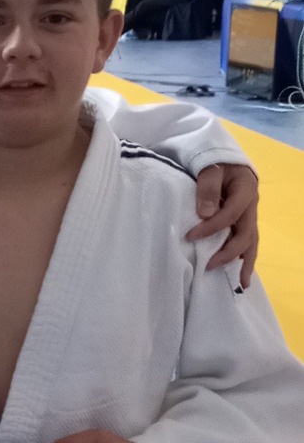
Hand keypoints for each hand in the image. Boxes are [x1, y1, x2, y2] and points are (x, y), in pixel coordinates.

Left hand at [189, 164, 256, 285]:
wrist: (221, 159)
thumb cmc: (214, 163)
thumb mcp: (209, 167)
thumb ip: (208, 187)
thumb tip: (206, 213)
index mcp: (246, 190)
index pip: (231, 214)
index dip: (213, 227)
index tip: (191, 236)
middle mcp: (251, 205)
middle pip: (247, 234)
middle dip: (230, 252)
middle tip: (210, 265)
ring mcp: (248, 215)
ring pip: (250, 241)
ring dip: (245, 262)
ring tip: (241, 283)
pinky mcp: (241, 221)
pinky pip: (245, 241)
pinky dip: (243, 257)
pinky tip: (239, 274)